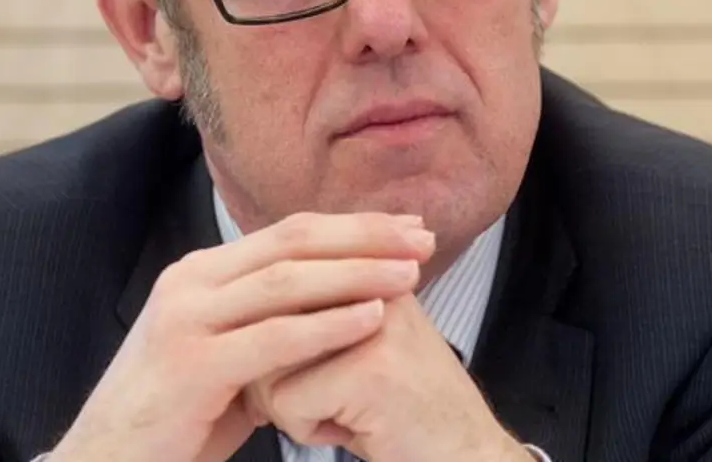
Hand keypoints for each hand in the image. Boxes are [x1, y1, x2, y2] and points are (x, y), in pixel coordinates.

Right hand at [47, 213, 435, 461]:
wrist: (108, 461)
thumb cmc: (177, 416)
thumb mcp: (228, 355)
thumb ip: (271, 325)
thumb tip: (337, 306)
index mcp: (202, 273)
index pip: (288, 231)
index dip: (352, 226)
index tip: (406, 226)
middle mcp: (191, 283)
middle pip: (292, 242)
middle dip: (364, 237)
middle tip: (421, 237)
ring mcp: (187, 320)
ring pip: (286, 281)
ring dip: (355, 273)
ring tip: (409, 273)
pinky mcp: (192, 365)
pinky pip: (273, 337)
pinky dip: (327, 325)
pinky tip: (370, 319)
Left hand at [253, 295, 528, 461]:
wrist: (465, 454)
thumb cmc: (402, 408)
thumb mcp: (363, 341)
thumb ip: (319, 309)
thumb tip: (246, 297)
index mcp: (372, 269)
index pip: (283, 280)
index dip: (278, 334)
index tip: (313, 367)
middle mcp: (375, 284)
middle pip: (267, 318)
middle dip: (273, 370)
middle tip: (319, 396)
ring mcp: (373, 323)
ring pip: (267, 360)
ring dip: (290, 404)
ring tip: (341, 412)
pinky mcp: (368, 369)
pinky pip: (286, 401)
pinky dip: (307, 430)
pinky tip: (350, 431)